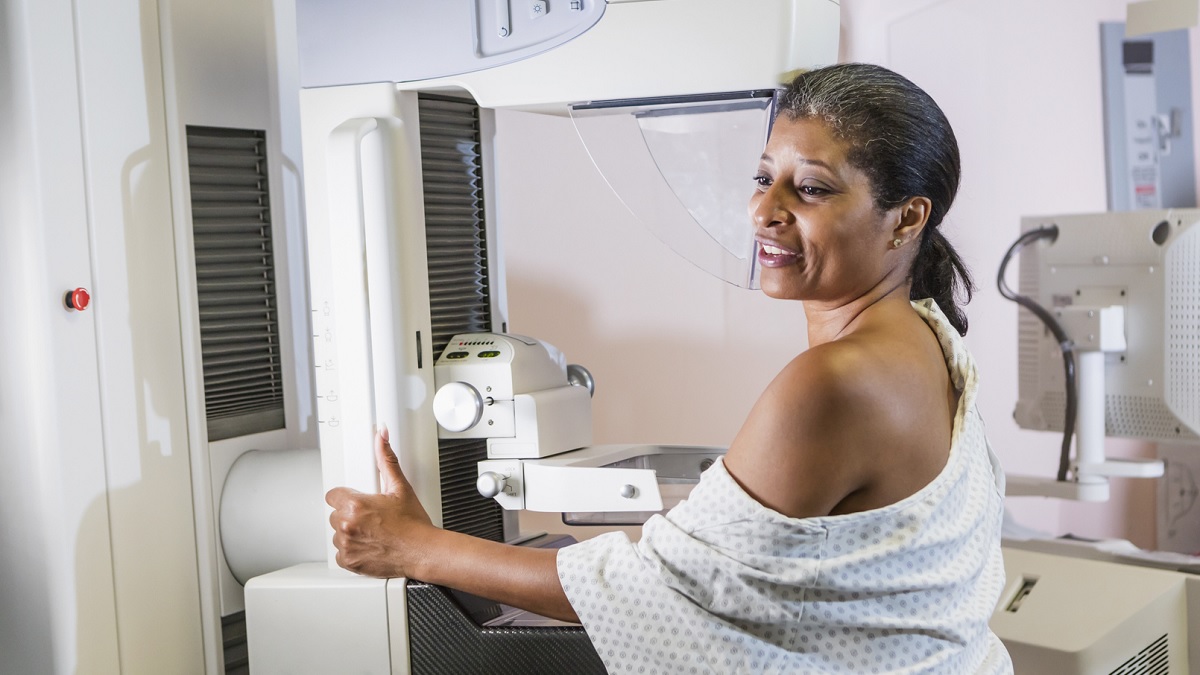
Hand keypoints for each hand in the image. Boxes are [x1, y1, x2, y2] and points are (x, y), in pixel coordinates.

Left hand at [326, 427, 435, 577]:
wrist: (423, 552)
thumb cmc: (413, 524)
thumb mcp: (400, 487)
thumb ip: (386, 459)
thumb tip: (381, 437)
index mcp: (354, 504)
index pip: (333, 495)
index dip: (348, 497)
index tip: (360, 501)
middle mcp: (347, 525)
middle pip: (336, 514)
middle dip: (351, 514)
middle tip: (373, 518)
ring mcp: (347, 545)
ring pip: (338, 533)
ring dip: (351, 532)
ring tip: (373, 532)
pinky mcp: (349, 562)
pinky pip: (341, 553)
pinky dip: (353, 550)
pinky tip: (370, 545)